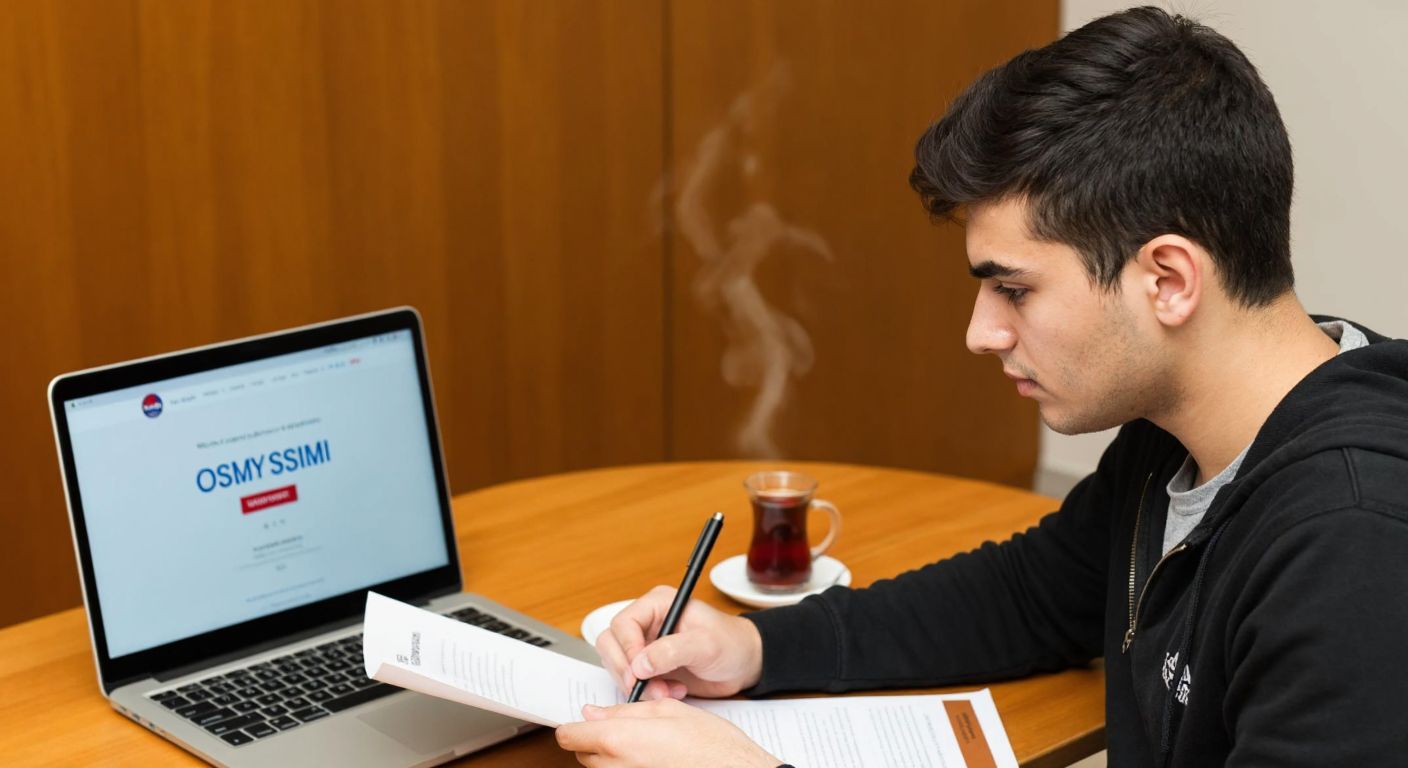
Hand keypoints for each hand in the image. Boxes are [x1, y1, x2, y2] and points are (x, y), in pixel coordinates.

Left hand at [555, 698, 778, 767]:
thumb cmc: (710, 745)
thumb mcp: (666, 710)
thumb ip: (624, 711)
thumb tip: (593, 713)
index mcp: (619, 740)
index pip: (569, 735)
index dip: (574, 724)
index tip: (585, 719)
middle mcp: (616, 767)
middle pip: (583, 752)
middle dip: (594, 737)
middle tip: (623, 725)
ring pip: (601, 766)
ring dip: (611, 753)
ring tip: (644, 741)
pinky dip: (628, 765)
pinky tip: (652, 757)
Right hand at [595, 585, 762, 700]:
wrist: (743, 664)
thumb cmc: (731, 643)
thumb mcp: (706, 645)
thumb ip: (672, 651)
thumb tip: (639, 665)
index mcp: (658, 605)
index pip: (623, 623)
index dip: (627, 648)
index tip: (639, 672)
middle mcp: (647, 622)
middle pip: (611, 644)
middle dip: (626, 670)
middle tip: (645, 687)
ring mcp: (646, 645)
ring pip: (618, 665)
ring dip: (637, 684)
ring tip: (666, 691)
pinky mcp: (649, 666)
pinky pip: (631, 680)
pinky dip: (645, 691)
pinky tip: (670, 692)